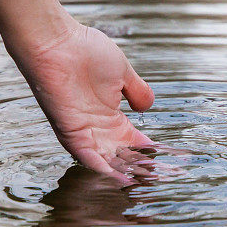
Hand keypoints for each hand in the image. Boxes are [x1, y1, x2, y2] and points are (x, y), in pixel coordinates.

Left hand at [14, 22, 154, 181]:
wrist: (57, 42)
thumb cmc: (86, 51)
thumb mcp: (122, 73)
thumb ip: (137, 91)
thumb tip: (147, 106)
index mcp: (110, 116)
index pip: (133, 142)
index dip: (150, 152)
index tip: (169, 160)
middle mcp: (97, 129)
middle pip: (122, 157)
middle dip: (140, 169)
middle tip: (160, 179)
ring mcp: (84, 132)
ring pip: (107, 162)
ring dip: (125, 174)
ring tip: (144, 183)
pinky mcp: (70, 132)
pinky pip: (88, 157)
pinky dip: (103, 169)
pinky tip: (121, 179)